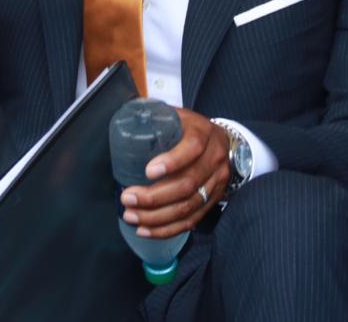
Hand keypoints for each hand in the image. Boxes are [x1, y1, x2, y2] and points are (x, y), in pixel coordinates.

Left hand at [119, 109, 230, 239]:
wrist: (222, 141)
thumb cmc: (189, 128)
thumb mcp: (177, 116)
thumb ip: (155, 117)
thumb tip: (125, 122)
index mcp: (204, 134)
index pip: (192, 148)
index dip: (172, 161)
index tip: (147, 171)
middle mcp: (214, 159)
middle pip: (187, 184)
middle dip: (154, 196)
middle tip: (128, 198)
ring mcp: (216, 183)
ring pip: (188, 206)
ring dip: (156, 217)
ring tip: (131, 216)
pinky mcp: (212, 201)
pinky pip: (191, 220)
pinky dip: (167, 229)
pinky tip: (146, 230)